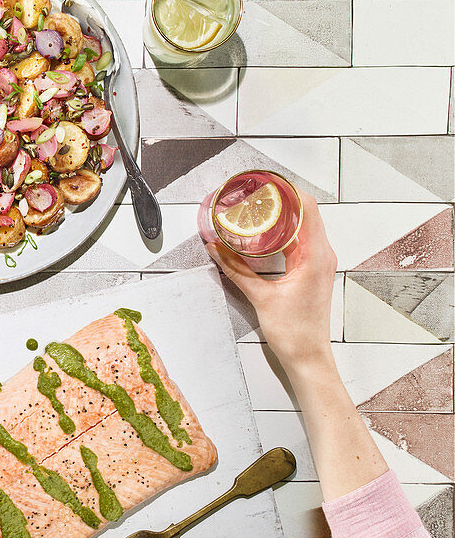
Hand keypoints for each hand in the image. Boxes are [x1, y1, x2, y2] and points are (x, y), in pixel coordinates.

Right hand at [207, 190, 336, 372]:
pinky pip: (300, 241)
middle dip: (282, 198)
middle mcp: (322, 256)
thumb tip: (216, 249)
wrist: (307, 356)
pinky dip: (284, 232)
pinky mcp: (311, 271)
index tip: (268, 182)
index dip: (289, 190)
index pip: (307, 209)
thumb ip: (236, 269)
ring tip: (259, 207)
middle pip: (306, 213)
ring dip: (284, 214)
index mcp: (315, 257)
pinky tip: (266, 232)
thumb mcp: (260, 297)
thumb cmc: (295, 333)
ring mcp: (318, 263)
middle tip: (257, 192)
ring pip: (304, 226)